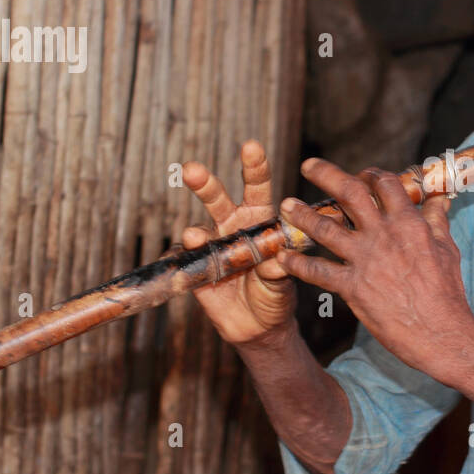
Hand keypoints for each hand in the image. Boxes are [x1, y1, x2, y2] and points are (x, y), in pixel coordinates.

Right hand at [182, 140, 295, 346]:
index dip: (254, 167)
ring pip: (198, 229)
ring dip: (194, 232)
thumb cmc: (276, 294)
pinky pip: (188, 260)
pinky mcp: (196, 269)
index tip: (251, 147)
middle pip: (218, 199)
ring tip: (197, 237)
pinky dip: (189, 258)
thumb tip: (274, 260)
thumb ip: (279, 268)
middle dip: (205, 184)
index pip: (257, 188)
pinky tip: (192, 255)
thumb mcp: (284, 281)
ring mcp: (212, 247)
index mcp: (260, 221)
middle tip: (193, 170)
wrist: (258, 326)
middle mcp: (233, 227)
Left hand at [275, 158, 473, 376]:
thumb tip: (439, 198)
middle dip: (326, 175)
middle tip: (309, 165)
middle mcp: (383, 235)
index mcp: (408, 223)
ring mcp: (365, 259)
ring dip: (302, 215)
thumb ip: (437, 220)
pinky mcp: (352, 287)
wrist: (440, 332)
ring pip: (325, 227)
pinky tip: (282, 258)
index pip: (384, 184)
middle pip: (349, 193)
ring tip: (286, 206)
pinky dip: (297, 264)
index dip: (370, 174)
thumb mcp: (447, 249)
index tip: (360, 174)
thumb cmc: (447, 293)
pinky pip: (317, 271)